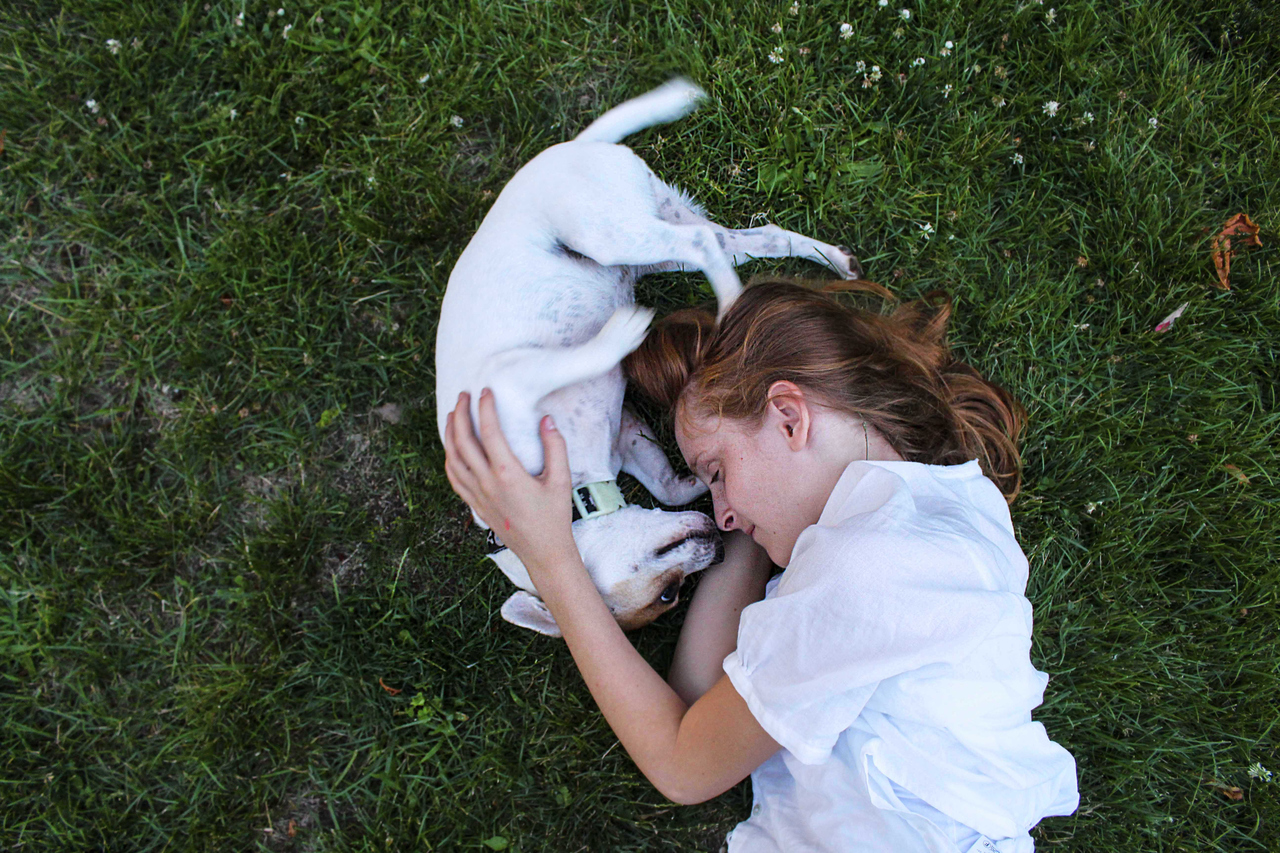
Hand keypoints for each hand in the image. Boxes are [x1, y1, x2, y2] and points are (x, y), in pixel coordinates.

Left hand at [443, 389, 577, 573]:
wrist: (543, 552)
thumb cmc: (554, 517)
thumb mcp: (561, 480)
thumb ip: (555, 447)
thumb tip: (546, 419)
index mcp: (507, 474)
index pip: (490, 432)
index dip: (485, 408)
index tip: (486, 392)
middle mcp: (487, 483)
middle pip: (463, 441)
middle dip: (461, 414)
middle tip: (464, 396)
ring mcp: (478, 495)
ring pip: (453, 458)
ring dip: (450, 433)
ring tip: (453, 414)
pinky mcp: (475, 505)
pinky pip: (454, 478)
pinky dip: (449, 459)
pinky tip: (451, 449)